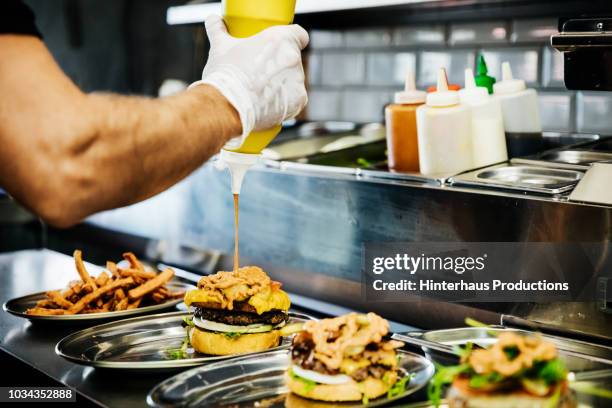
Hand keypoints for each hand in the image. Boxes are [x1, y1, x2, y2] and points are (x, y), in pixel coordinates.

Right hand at [196, 14, 308, 140]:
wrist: (227, 106)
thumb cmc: (226, 75)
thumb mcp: (220, 47)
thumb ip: (218, 30)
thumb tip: (213, 21)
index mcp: (281, 39)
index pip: (299, 35)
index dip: (292, 41)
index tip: (281, 48)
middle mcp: (294, 58)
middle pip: (292, 61)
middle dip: (279, 66)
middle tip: (260, 73)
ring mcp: (298, 81)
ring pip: (293, 81)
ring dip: (281, 85)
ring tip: (260, 92)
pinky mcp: (298, 101)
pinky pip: (294, 100)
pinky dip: (283, 103)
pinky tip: (267, 104)